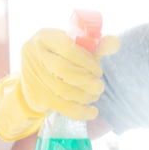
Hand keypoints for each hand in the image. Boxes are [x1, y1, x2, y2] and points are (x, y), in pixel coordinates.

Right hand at [0, 28, 119, 141]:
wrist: (33, 74)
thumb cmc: (60, 56)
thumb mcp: (75, 47)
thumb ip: (96, 45)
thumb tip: (115, 43)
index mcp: (46, 37)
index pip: (69, 49)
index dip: (88, 62)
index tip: (99, 71)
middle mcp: (35, 54)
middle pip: (64, 71)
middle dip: (87, 81)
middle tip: (100, 86)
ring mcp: (33, 75)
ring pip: (63, 90)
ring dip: (85, 96)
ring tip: (95, 95)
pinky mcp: (36, 95)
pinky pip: (60, 106)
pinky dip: (79, 111)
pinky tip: (92, 112)